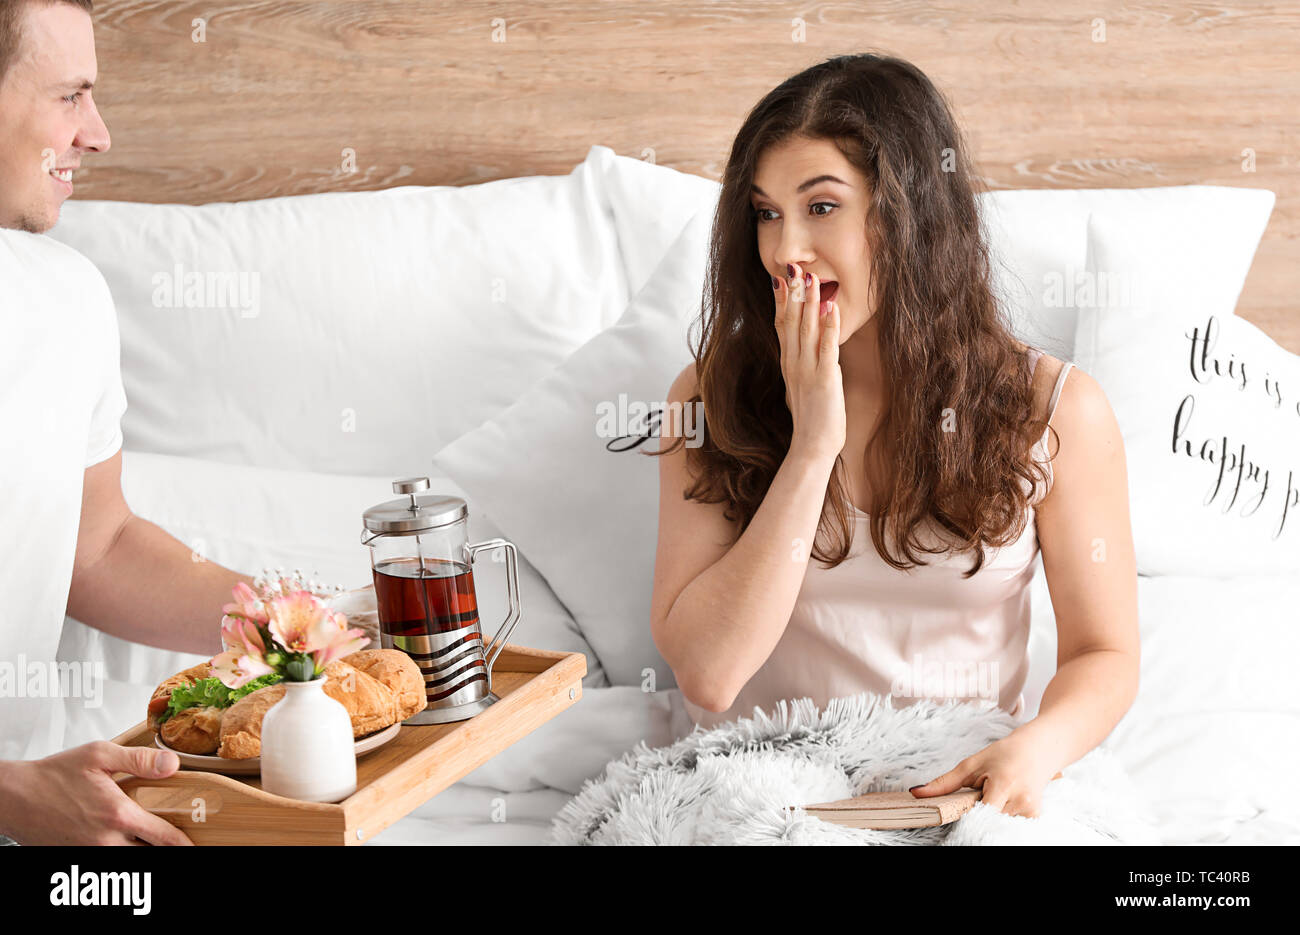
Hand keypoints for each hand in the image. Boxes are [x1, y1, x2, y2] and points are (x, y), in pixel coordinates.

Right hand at [0, 741, 193, 844]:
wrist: (15, 797)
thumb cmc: (53, 775)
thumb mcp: (99, 755)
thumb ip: (139, 760)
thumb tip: (172, 765)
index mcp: (117, 815)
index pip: (163, 838)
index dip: (183, 844)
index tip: (194, 845)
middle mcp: (106, 840)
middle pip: (149, 856)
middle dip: (164, 850)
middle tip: (173, 839)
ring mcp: (90, 853)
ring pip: (128, 863)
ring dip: (141, 852)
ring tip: (147, 839)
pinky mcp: (77, 858)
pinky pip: (106, 863)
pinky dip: (119, 854)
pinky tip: (122, 841)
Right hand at [773, 263, 845, 464]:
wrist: (812, 446)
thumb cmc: (812, 421)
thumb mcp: (803, 389)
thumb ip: (804, 368)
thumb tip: (808, 354)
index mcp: (789, 365)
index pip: (781, 327)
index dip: (781, 302)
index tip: (780, 279)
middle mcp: (794, 364)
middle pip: (790, 322)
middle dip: (793, 294)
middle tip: (792, 268)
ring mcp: (807, 370)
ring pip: (806, 329)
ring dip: (809, 302)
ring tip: (810, 277)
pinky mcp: (825, 378)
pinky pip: (827, 347)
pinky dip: (829, 326)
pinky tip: (831, 307)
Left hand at [908, 729, 1064, 818]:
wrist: (1039, 750)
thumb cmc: (1004, 754)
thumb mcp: (972, 763)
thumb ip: (944, 782)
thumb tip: (916, 793)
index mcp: (1004, 785)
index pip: (981, 814)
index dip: (967, 817)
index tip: (954, 814)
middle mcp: (1021, 802)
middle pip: (987, 822)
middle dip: (976, 816)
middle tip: (975, 799)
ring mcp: (1031, 812)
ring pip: (997, 825)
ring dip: (989, 816)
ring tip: (992, 798)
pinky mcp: (1035, 818)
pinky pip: (1009, 825)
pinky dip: (1000, 818)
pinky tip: (1002, 804)